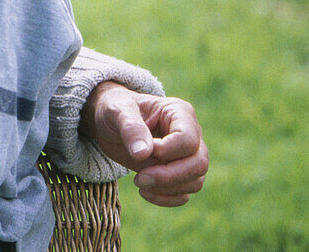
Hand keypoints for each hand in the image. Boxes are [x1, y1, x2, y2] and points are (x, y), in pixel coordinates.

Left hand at [83, 81, 208, 205]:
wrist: (110, 123)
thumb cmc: (115, 110)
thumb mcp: (116, 111)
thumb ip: (130, 128)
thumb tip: (143, 153)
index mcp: (180, 113)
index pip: (188, 140)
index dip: (166, 152)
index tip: (139, 152)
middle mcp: (191, 133)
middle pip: (199, 163)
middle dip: (169, 176)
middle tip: (139, 178)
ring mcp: (189, 155)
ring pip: (195, 181)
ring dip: (167, 188)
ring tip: (139, 181)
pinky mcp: (180, 173)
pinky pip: (185, 193)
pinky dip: (167, 198)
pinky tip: (145, 192)